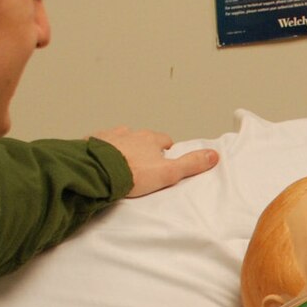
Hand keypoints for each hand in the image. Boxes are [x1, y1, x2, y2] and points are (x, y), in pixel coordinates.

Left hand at [91, 127, 217, 198]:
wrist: (98, 172)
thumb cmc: (133, 174)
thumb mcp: (168, 173)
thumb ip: (191, 164)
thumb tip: (214, 155)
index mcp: (150, 138)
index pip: (164, 140)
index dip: (166, 151)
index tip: (164, 161)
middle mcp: (131, 132)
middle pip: (141, 138)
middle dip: (143, 148)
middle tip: (142, 166)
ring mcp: (110, 136)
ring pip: (120, 139)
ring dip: (122, 148)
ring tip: (121, 165)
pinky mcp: (92, 142)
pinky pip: (99, 143)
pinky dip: (102, 150)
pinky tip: (101, 162)